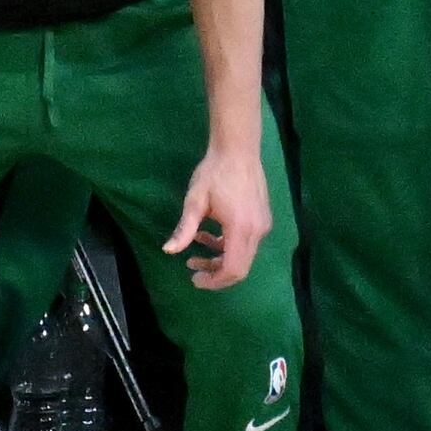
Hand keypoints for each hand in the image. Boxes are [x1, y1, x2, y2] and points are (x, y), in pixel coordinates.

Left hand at [161, 143, 272, 291]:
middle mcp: (257, 231)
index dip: (215, 281)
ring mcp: (262, 226)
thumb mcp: (194, 202)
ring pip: (243, 256)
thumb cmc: (214, 173)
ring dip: (219, 258)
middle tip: (192, 269)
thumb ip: (184, 229)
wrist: (237, 150)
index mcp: (241, 229)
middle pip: (240, 268)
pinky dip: (227, 245)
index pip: (233, 269)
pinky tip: (207, 235)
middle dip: (215, 273)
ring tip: (194, 253)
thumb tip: (168, 251)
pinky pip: (246, 243)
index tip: (195, 279)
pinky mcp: (262, 220)